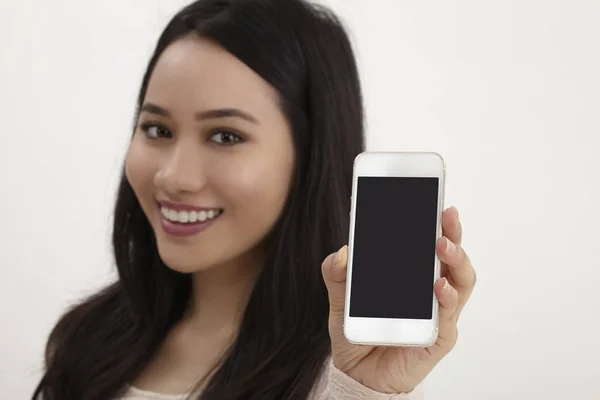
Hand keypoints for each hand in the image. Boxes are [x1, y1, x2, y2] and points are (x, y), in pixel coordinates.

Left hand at [322, 206, 475, 393]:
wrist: (358, 374)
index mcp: (413, 276)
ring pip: (461, 282)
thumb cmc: (359, 331)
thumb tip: (343, 253)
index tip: (435, 199)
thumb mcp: (341, 299)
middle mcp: (430, 291)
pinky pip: (449, 318)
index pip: (430, 244)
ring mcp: (438, 314)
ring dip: (455, 260)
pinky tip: (439, 286)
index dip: (437, 223)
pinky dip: (447, 299)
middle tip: (445, 215)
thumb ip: (338, 275)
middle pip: (452, 257)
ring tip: (442, 244)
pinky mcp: (437, 338)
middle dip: (452, 232)